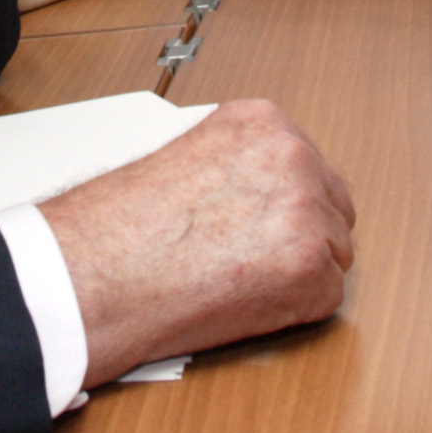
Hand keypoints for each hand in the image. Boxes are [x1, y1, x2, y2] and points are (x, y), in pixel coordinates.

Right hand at [38, 100, 354, 383]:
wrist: (97, 273)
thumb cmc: (122, 227)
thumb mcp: (187, 158)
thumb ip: (238, 166)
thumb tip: (260, 195)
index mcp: (262, 123)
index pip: (310, 167)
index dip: (288, 206)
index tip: (265, 226)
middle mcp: (292, 156)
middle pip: (333, 208)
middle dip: (302, 238)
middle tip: (254, 260)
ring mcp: (306, 210)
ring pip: (334, 254)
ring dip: (298, 275)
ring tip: (239, 280)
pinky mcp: (309, 267)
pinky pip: (326, 297)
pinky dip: (294, 309)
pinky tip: (246, 301)